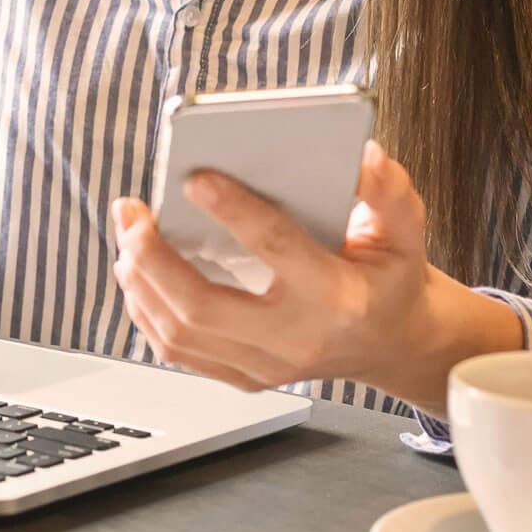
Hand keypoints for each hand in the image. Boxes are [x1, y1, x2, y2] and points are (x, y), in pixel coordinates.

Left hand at [108, 140, 518, 412]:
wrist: (394, 343)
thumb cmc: (390, 278)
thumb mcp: (404, 230)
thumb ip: (387, 191)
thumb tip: (361, 154)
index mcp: (337, 297)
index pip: (275, 249)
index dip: (232, 210)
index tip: (194, 177)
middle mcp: (296, 338)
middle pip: (202, 306)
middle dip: (152, 256)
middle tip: (131, 212)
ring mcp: (266, 365)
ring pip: (179, 333)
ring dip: (139, 281)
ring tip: (126, 233)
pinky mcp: (244, 376)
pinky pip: (178, 351)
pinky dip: (146, 310)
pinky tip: (136, 272)